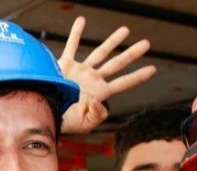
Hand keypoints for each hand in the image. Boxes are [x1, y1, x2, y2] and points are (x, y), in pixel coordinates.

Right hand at [58, 16, 156, 133]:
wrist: (44, 113)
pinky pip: (72, 46)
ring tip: (126, 30)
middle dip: (132, 54)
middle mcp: (92, 80)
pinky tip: (81, 20)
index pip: (123, 83)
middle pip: (117, 64)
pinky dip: (76, 33)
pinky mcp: (65, 65)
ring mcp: (80, 71)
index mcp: (99, 94)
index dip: (138, 76)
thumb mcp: (83, 124)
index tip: (152, 69)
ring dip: (113, 41)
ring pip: (100, 53)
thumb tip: (102, 104)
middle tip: (146, 44)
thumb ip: (96, 116)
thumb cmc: (63, 122)